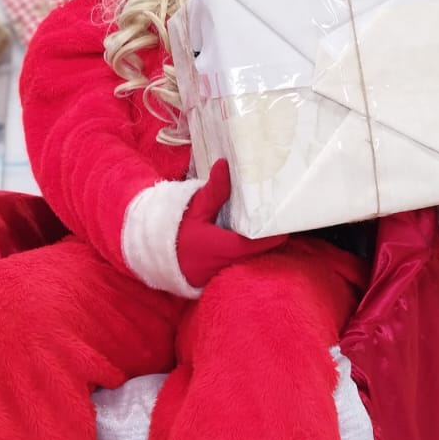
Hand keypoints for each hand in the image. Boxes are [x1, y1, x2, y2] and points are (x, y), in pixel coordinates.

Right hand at [175, 160, 287, 287]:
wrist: (152, 255)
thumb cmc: (174, 233)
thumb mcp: (195, 209)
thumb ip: (214, 191)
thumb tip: (225, 164)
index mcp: (225, 249)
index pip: (261, 243)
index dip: (276, 231)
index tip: (286, 217)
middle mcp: (229, 265)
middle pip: (261, 252)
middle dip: (270, 235)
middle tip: (279, 215)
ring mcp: (224, 273)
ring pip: (251, 258)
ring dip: (259, 244)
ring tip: (268, 222)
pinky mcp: (220, 275)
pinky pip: (241, 263)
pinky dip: (247, 251)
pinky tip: (250, 235)